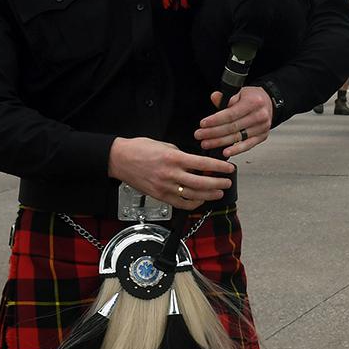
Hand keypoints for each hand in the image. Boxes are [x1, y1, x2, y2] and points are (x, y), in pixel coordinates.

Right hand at [108, 137, 234, 210]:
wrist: (119, 159)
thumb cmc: (140, 149)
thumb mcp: (165, 145)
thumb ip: (181, 155)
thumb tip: (195, 162)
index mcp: (173, 158)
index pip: (203, 164)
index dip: (219, 167)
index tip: (229, 168)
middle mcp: (171, 174)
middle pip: (201, 182)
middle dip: (218, 183)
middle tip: (227, 183)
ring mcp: (165, 187)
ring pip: (193, 195)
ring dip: (209, 195)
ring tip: (219, 192)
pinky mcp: (159, 196)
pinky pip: (180, 204)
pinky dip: (193, 203)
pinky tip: (201, 200)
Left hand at [196, 85, 273, 157]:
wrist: (269, 103)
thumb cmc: (252, 98)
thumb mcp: (240, 92)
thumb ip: (227, 97)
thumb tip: (215, 97)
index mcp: (254, 103)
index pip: (231, 114)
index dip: (216, 120)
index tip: (203, 124)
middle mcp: (260, 116)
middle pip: (232, 127)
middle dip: (213, 132)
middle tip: (200, 135)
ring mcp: (262, 128)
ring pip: (237, 137)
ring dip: (220, 142)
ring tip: (206, 143)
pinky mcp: (262, 137)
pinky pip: (247, 145)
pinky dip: (236, 150)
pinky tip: (225, 152)